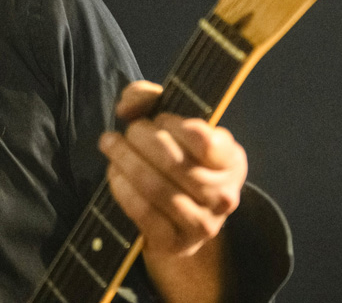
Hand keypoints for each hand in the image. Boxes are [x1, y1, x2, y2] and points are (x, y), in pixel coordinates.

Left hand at [98, 80, 246, 301]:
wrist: (177, 218)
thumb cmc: (174, 156)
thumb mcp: (170, 122)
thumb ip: (149, 98)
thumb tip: (127, 106)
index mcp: (231, 160)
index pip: (203, 140)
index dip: (173, 125)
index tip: (158, 119)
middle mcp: (225, 195)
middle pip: (174, 163)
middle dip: (140, 140)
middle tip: (125, 132)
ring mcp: (203, 224)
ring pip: (157, 189)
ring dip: (125, 162)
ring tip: (110, 145)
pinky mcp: (176, 243)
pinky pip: (145, 214)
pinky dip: (123, 190)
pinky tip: (114, 173)